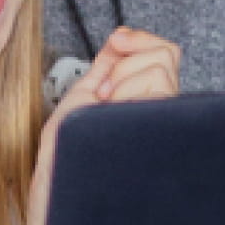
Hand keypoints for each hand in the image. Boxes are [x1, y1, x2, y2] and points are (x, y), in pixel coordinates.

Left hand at [36, 26, 181, 182]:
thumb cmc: (64, 155)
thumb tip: (120, 38)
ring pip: (162, 71)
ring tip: (108, 109)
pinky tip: (116, 113)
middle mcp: (158, 111)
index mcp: (142, 100)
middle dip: (126, 64)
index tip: (116, 42)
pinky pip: (160, 89)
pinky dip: (129, 92)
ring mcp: (162, 121)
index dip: (141, 39)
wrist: (57, 186)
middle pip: (166, 56)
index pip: (165, 54)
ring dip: (124, 82)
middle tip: (105, 93)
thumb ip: (105, 67)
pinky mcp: (163, 130)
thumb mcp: (83, 97)